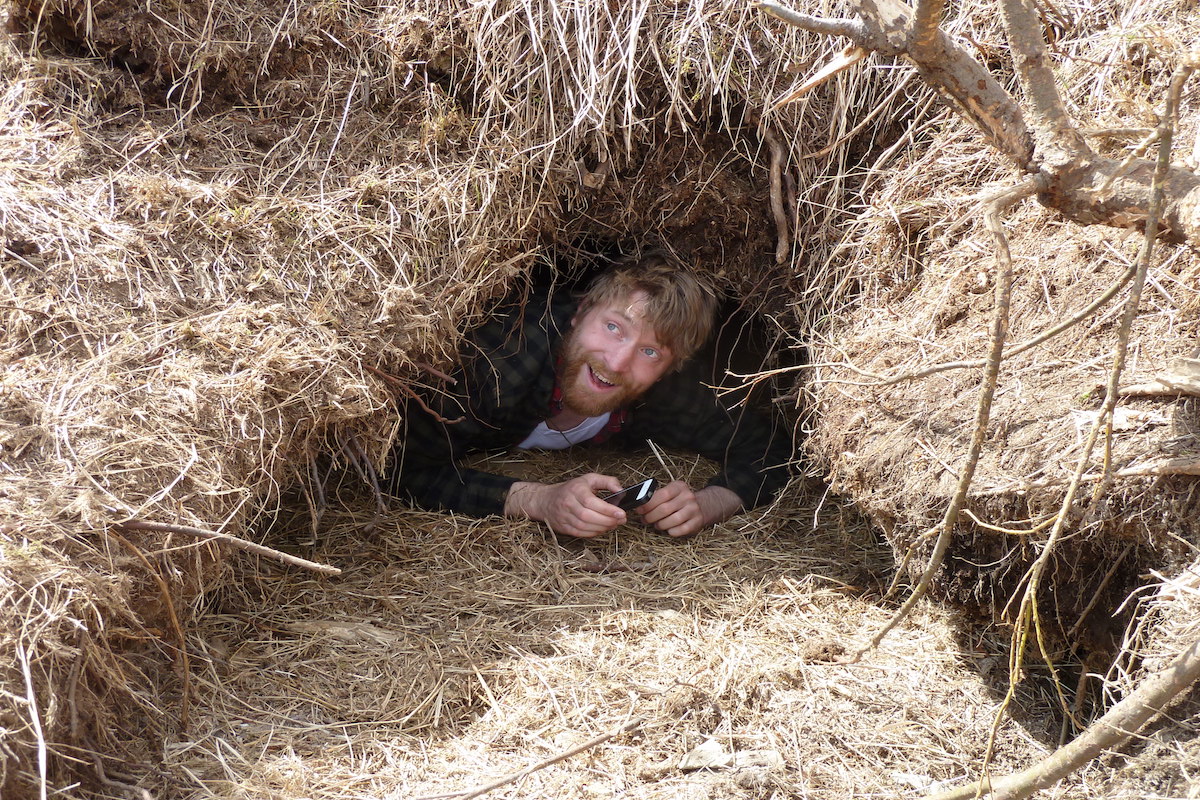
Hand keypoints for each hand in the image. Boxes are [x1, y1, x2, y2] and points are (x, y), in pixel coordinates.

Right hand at [505, 473, 625, 537]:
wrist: (545, 500)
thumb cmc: (570, 489)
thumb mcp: (589, 479)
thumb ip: (607, 481)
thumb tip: (621, 490)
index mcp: (575, 490)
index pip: (592, 502)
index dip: (608, 510)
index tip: (621, 513)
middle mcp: (568, 504)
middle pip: (588, 516)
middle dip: (608, 521)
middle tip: (620, 520)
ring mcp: (564, 517)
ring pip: (584, 527)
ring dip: (602, 528)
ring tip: (613, 524)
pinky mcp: (563, 527)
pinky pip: (580, 533)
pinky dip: (593, 533)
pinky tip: (602, 529)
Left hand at [636, 482, 742, 537]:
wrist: (702, 506)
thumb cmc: (679, 500)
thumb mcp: (670, 492)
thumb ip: (656, 496)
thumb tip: (638, 505)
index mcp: (679, 487)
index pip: (662, 495)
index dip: (648, 504)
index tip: (639, 510)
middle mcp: (688, 497)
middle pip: (664, 509)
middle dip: (651, 517)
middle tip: (645, 520)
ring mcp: (694, 510)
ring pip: (672, 521)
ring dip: (660, 525)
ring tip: (656, 525)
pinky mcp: (697, 522)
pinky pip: (680, 530)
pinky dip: (671, 531)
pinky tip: (668, 529)